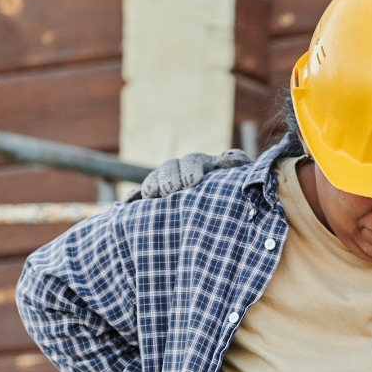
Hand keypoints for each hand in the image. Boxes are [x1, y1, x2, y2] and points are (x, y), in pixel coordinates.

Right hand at [125, 150, 253, 201]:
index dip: (190, 169)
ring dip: (151, 186)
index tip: (192, 183)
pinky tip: (130, 203)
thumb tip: (226, 160)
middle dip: (169, 178)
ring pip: (154, 180)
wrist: (231, 211)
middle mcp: (181, 171)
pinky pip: (140, 195)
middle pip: (169, 168)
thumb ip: (238, 165)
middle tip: (171, 191)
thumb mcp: (241, 177)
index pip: (192, 161)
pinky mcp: (156, 199)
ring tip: (152, 196)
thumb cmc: (237, 191)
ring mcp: (166, 185)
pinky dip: (134, 198)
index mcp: (202, 164)